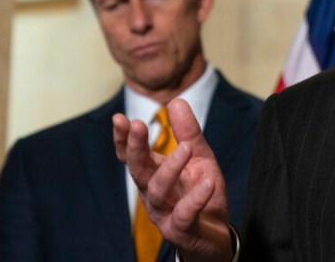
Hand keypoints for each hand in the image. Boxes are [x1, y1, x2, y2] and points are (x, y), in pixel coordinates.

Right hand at [113, 99, 234, 261]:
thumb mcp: (199, 157)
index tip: (120, 118)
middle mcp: (153, 193)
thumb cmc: (200, 192)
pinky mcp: (182, 229)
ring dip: (170, 168)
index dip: (123, 139)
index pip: (132, 156)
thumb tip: (177, 101)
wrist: (214, 234)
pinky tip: (208, 182)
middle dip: (136, 148)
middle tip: (138, 125)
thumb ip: (188, 132)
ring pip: (158, 191)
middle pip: (138, 170)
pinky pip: (186, 214)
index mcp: (153, 174)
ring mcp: (165, 212)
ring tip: (186, 148)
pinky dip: (196, 198)